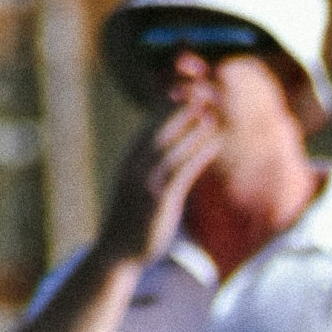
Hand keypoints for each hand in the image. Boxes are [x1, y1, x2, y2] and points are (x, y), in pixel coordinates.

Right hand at [96, 89, 221, 269]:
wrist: (116, 253)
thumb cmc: (132, 220)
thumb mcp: (139, 186)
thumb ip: (152, 166)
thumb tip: (170, 154)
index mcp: (131, 157)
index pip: (151, 119)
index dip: (167, 96)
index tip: (185, 78)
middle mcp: (135, 162)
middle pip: (159, 121)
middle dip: (180, 99)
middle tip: (202, 79)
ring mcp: (145, 179)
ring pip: (171, 140)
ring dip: (193, 119)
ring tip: (213, 100)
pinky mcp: (159, 198)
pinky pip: (182, 168)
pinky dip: (199, 150)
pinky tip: (215, 138)